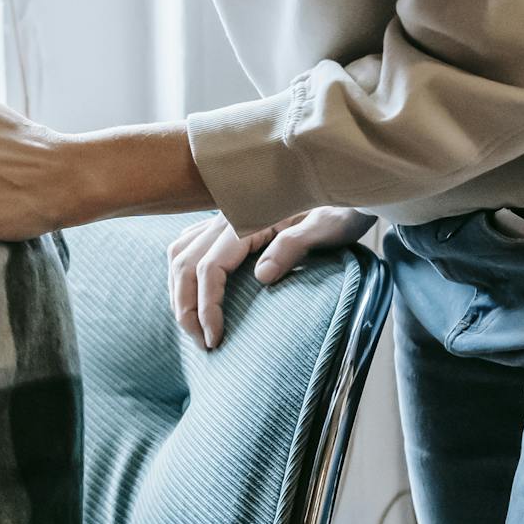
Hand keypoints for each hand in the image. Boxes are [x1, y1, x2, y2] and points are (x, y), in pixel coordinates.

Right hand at [166, 206, 373, 350]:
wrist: (344, 181)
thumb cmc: (340, 209)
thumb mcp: (325, 229)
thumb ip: (292, 248)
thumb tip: (261, 277)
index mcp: (247, 219)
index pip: (210, 267)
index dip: (206, 306)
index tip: (214, 339)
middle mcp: (227, 217)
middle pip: (185, 263)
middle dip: (184, 306)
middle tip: (200, 342)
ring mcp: (223, 217)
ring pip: (180, 254)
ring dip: (178, 291)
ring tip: (191, 324)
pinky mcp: (227, 221)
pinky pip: (188, 245)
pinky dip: (183, 272)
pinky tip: (192, 290)